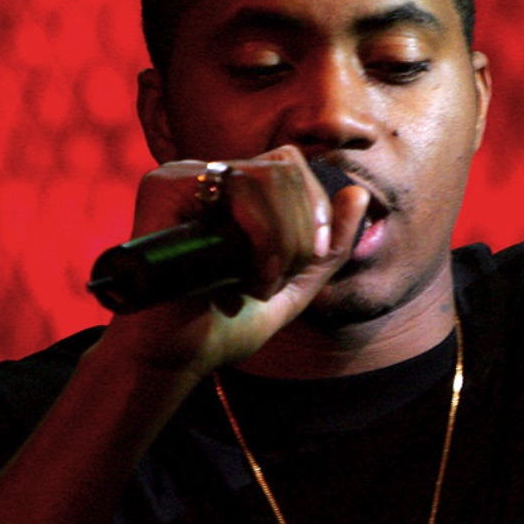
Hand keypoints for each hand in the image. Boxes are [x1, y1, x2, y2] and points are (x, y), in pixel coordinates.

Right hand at [101, 145, 367, 377]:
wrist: (174, 355)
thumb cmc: (224, 324)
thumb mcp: (296, 285)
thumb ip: (332, 245)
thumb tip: (359, 194)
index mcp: (239, 192)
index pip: (294, 167)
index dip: (315, 209)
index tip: (312, 258)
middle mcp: (212, 177)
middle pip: (288, 168)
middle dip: (301, 229)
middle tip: (277, 280)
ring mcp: (185, 176)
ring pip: (268, 176)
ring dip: (281, 239)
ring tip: (258, 284)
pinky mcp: (164, 186)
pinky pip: (238, 186)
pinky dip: (259, 235)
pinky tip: (242, 277)